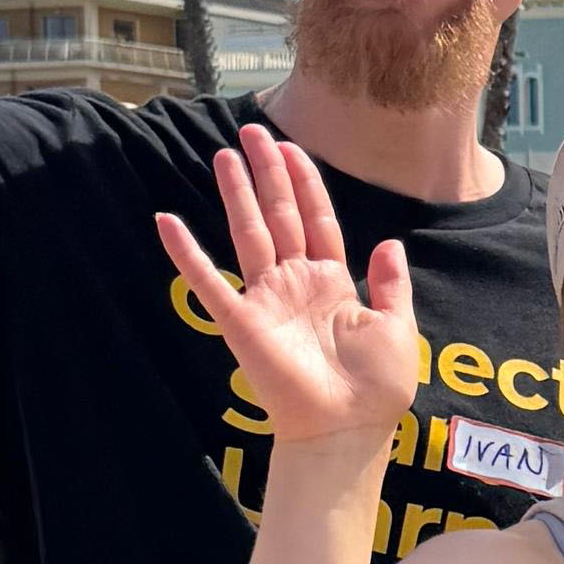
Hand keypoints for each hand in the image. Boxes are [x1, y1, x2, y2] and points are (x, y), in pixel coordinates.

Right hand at [153, 126, 420, 450]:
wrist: (348, 430)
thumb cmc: (375, 388)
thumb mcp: (397, 327)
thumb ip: (391, 283)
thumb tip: (389, 242)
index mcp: (333, 281)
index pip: (318, 219)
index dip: (305, 182)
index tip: (290, 147)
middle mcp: (296, 283)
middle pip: (280, 215)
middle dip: (267, 173)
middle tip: (252, 132)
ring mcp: (267, 299)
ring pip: (249, 233)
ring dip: (237, 194)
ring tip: (224, 155)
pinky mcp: (242, 322)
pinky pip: (209, 280)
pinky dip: (187, 252)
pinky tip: (167, 221)